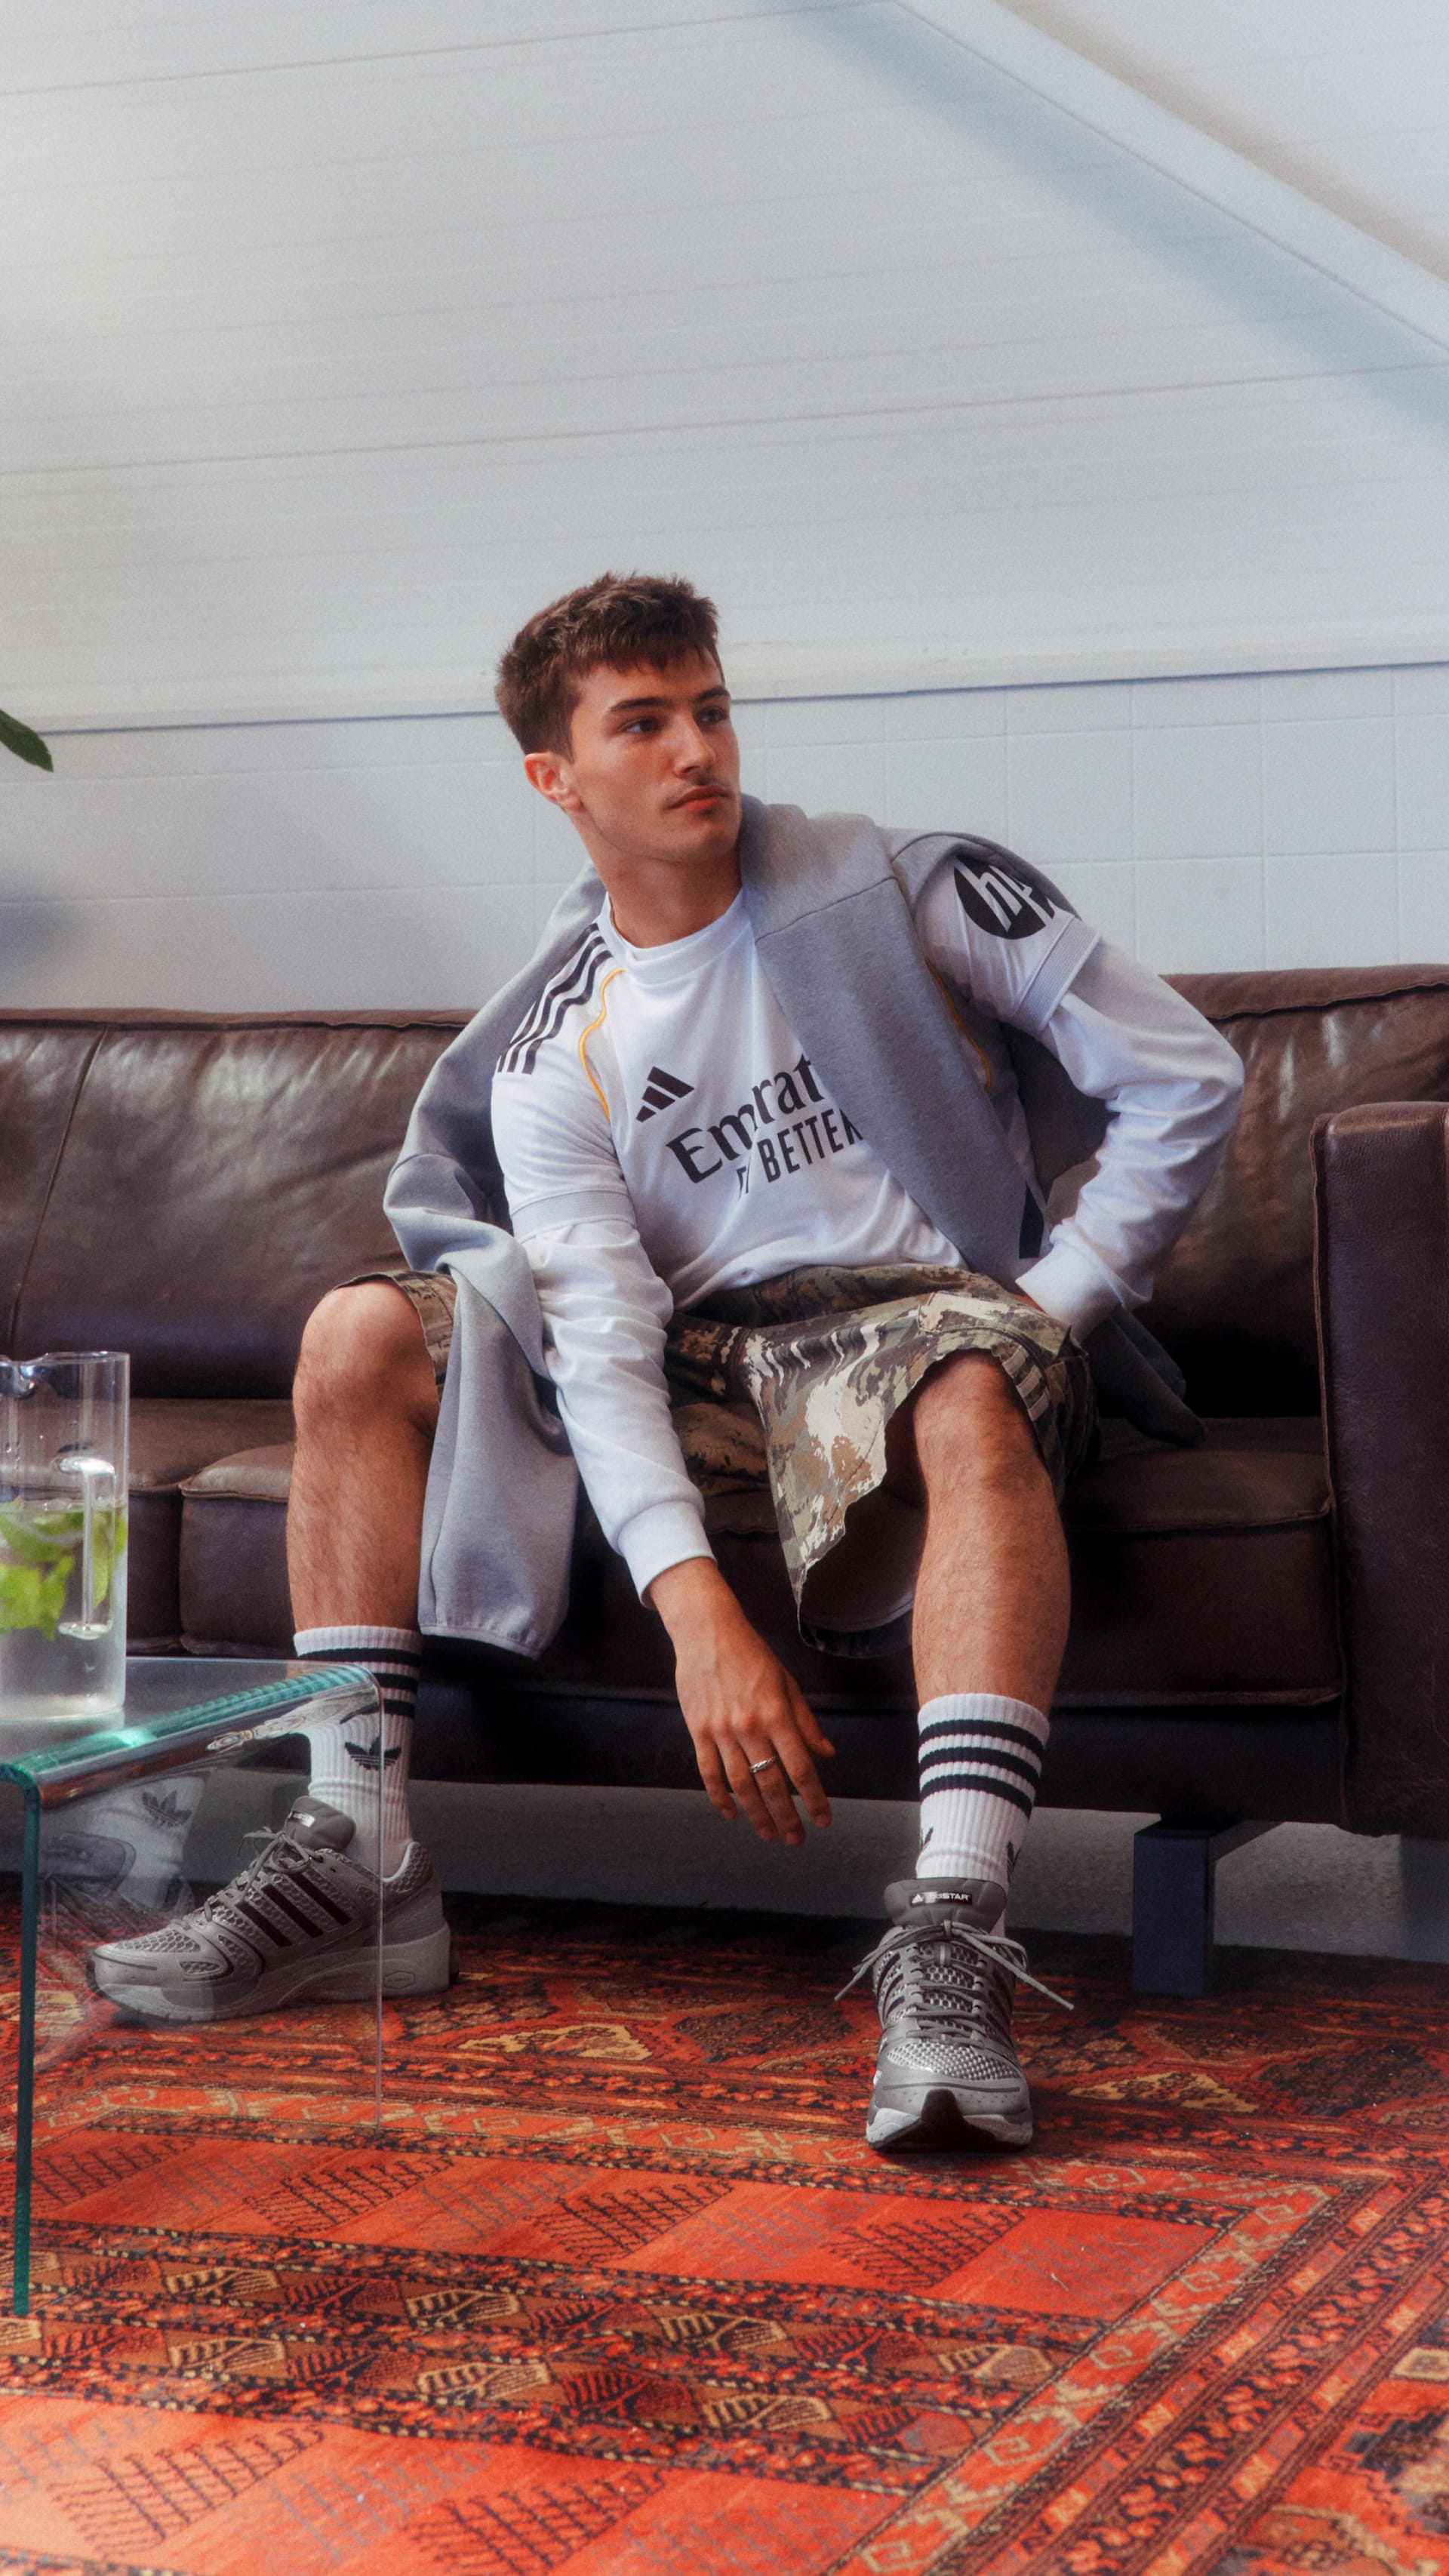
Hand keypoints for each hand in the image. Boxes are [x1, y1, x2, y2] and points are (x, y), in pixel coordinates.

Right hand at [646, 1559, 833, 1845]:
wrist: (707, 1633)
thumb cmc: (752, 1655)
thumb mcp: (787, 1683)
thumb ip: (805, 1722)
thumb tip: (826, 1753)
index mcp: (777, 1714)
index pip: (800, 1767)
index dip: (813, 1798)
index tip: (822, 1820)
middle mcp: (749, 1727)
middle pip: (771, 1783)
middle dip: (786, 1816)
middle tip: (796, 1839)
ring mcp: (721, 1731)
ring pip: (740, 1785)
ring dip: (756, 1814)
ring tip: (768, 1834)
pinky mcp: (698, 1731)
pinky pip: (709, 1772)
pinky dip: (719, 1797)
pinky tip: (731, 1813)